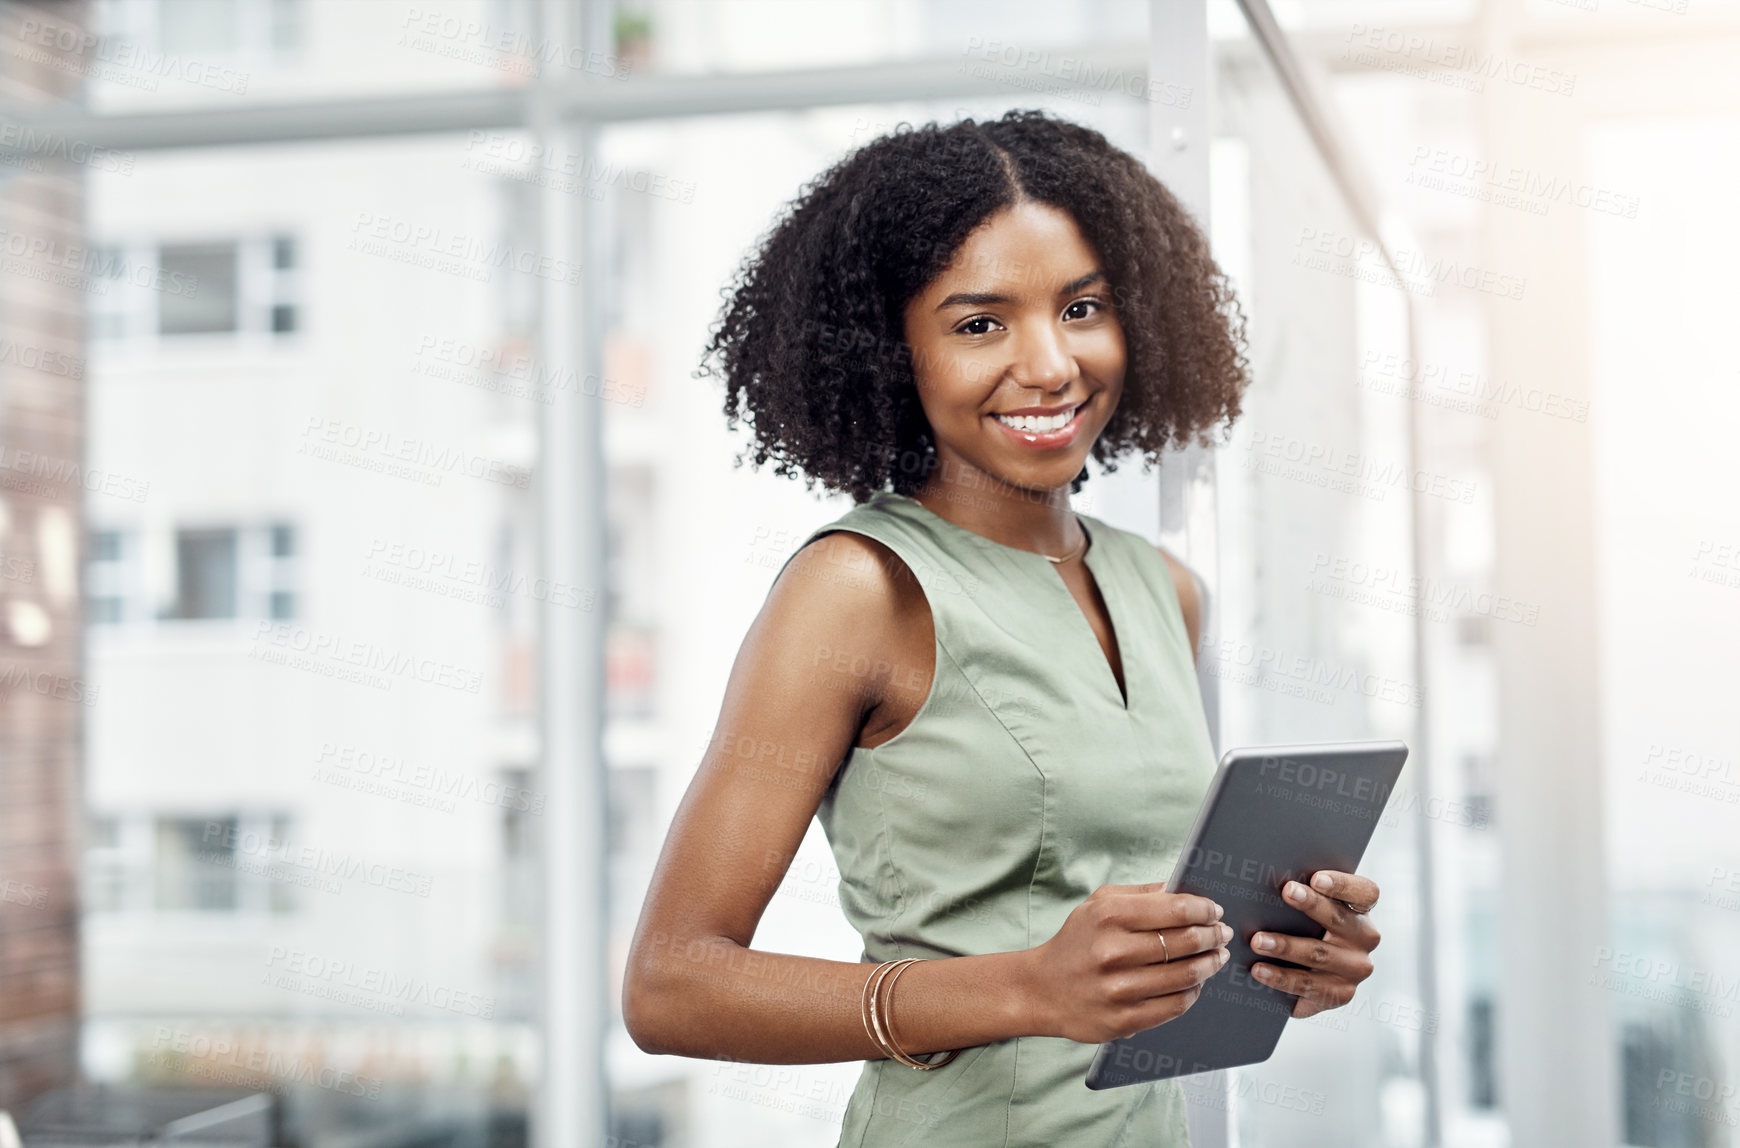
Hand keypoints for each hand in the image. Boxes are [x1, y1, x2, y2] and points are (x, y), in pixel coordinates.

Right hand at [1019, 881, 1232, 1043]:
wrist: (1041, 990)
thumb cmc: (1076, 943)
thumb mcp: (1097, 904)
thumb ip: (1140, 894)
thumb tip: (1181, 889)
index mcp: (1109, 916)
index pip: (1176, 909)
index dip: (1204, 909)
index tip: (1214, 910)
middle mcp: (1114, 952)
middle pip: (1187, 941)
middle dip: (1213, 935)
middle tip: (1221, 934)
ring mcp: (1119, 989)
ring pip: (1187, 975)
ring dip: (1210, 964)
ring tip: (1217, 956)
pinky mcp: (1124, 1020)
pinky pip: (1176, 1005)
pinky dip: (1193, 992)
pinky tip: (1196, 982)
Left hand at [1248, 869, 1380, 1019]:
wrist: (1311, 976)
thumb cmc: (1305, 929)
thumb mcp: (1310, 912)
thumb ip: (1302, 895)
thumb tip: (1267, 879)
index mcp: (1361, 911)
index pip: (1364, 892)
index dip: (1342, 884)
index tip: (1317, 878)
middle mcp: (1365, 938)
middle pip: (1339, 919)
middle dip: (1311, 905)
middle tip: (1286, 892)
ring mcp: (1355, 969)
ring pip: (1320, 954)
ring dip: (1286, 946)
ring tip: (1258, 940)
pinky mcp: (1340, 994)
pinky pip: (1308, 986)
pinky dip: (1280, 977)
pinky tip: (1259, 970)